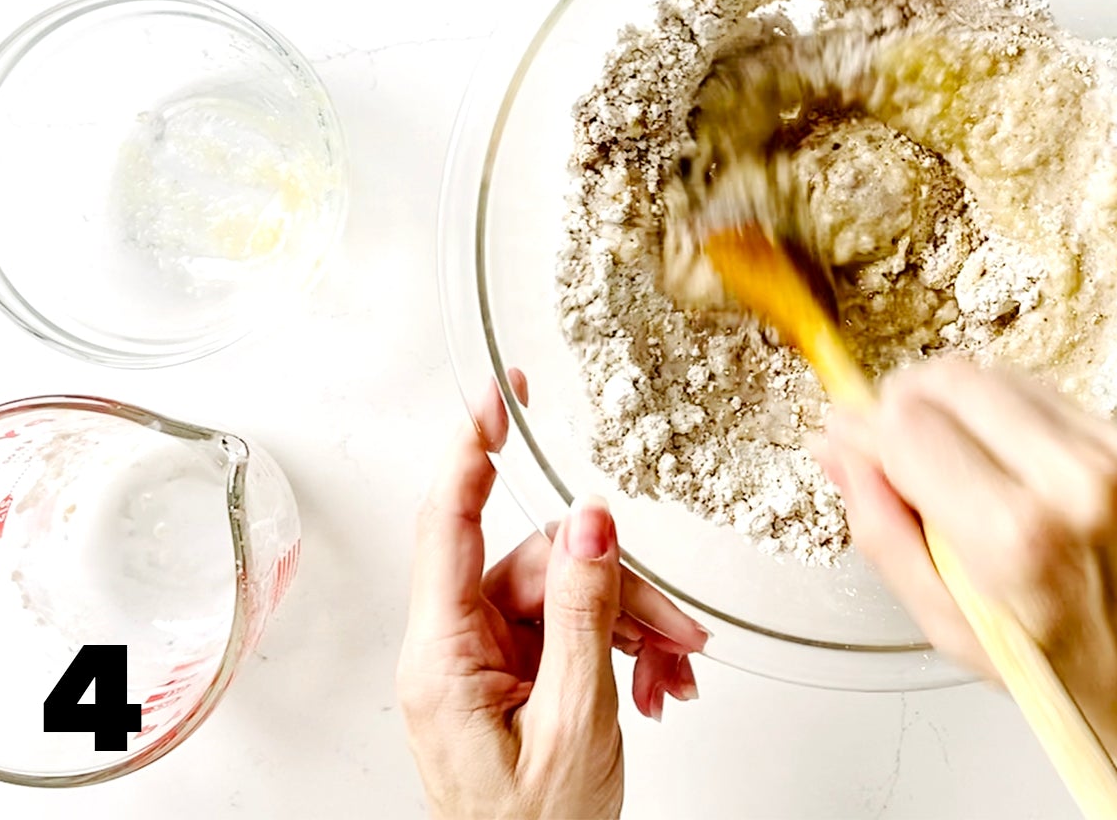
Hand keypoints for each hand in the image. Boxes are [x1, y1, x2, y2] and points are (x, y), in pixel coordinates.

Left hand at [399, 370, 709, 819]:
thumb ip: (581, 612)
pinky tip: (653, 684)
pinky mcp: (510, 677)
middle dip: (616, 587)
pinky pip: (570, 630)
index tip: (494, 397)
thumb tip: (586, 520)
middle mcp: (452, 652)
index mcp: (442, 658)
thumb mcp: (575, 719)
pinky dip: (621, 649)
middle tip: (674, 629)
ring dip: (630, 626)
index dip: (469, 451)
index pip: (447, 523)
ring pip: (566, 594)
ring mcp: (482, 664)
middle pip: (536, 564)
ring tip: (671, 673)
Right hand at [816, 359, 1116, 819]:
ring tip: (954, 466)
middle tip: (889, 441)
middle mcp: (1075, 481)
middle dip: (904, 400)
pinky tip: (1014, 470)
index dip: (861, 426)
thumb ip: (891, 540)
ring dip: (958, 406)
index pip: (909, 429)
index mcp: (1021, 542)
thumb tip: (843, 460)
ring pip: (1001, 378)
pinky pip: (1054, 401)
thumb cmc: (1101, 693)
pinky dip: (1014, 420)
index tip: (844, 436)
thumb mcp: (966, 640)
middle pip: (952, 378)